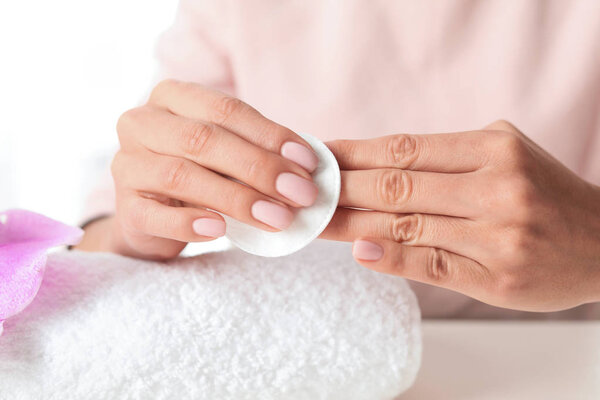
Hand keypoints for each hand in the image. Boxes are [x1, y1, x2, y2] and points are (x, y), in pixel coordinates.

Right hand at [79, 80, 318, 259]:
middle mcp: (142, 123)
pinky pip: (155, 215)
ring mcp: (127, 165)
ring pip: (182, 176)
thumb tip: (305, 169)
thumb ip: (258, 152)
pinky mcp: (124, 207)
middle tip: (300, 194)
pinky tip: (221, 230)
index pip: (225, 110)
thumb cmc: (201, 174)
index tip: (308, 162)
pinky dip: (190, 223)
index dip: (270, 135)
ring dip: (236, 198)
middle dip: (260, 168)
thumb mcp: (227, 153)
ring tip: (276, 218)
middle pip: (204, 140)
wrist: (153, 215)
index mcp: (171, 98)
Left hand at [323, 120, 599, 310]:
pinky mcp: (496, 276)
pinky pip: (432, 265)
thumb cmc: (543, 194)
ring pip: (407, 225)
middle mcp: (496, 188)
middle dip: (343, 188)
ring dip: (352, 224)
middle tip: (305, 190)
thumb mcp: (504, 154)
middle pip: (398, 186)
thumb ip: (446, 157)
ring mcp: (497, 235)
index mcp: (493, 150)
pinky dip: (392, 258)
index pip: (405, 149)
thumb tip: (375, 163)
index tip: (321, 156)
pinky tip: (359, 251)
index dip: (356, 153)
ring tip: (316, 220)